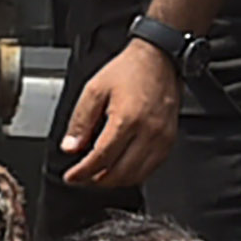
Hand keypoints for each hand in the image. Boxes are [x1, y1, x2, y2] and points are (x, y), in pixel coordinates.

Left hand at [58, 35, 180, 192]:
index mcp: (126, 119)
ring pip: (137, 176)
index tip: (72, 177)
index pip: (101, 158)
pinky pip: (151, 168)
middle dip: (97, 180)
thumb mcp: (94, 90)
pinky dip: (134, 174)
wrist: (158, 59)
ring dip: (116, 181)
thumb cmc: (129, 70)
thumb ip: (80, 121)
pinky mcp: (170, 140)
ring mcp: (162, 139)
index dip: (83, 172)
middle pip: (120, 173)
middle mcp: (148, 132)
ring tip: (100, 175)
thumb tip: (71, 147)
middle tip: (84, 178)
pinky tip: (121, 168)